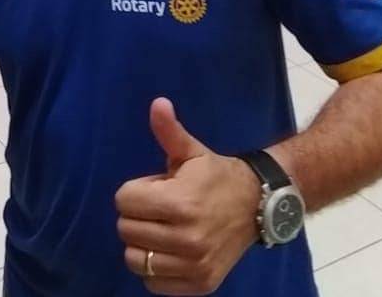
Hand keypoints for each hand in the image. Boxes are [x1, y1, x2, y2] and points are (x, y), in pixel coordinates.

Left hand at [115, 98, 261, 294]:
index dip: (134, 190)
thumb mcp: (191, 150)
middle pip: (126, 230)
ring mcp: (194, 264)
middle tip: (158, 208)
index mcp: (180, 202)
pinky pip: (153, 283)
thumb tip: (158, 103)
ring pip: (135, 260)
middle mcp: (187, 238)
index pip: (124, 201)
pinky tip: (169, 249)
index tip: (154, 187)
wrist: (257, 205)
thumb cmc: (215, 175)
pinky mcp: (201, 283)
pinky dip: (154, 268)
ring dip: (142, 243)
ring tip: (161, 229)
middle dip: (136, 215)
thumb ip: (169, 131)